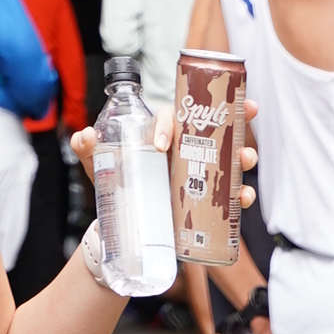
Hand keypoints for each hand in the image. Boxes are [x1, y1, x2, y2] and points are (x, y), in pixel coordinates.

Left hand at [67, 110, 257, 205]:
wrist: (123, 223)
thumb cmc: (116, 183)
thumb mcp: (100, 166)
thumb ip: (87, 150)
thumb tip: (85, 137)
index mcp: (158, 134)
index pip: (168, 116)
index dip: (167, 124)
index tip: (159, 145)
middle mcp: (182, 149)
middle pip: (210, 127)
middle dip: (233, 116)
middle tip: (248, 110)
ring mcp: (196, 172)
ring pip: (226, 157)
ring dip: (242, 154)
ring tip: (247, 158)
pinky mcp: (203, 199)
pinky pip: (228, 193)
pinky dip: (240, 194)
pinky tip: (244, 196)